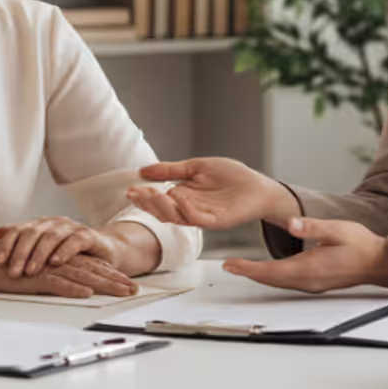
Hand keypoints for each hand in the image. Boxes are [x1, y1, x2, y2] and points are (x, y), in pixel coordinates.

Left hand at [0, 217, 123, 277]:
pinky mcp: (88, 236)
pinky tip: (55, 262)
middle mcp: (53, 223)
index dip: (7, 245)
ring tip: (30, 271)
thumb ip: (23, 240)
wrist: (103, 248)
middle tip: (12, 271)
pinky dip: (64, 251)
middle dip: (20, 253)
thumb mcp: (44, 248)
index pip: (18, 230)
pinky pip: (74, 241)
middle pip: (32, 233)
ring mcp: (70, 228)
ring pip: (51, 237)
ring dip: (39, 255)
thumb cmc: (70, 251)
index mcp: (40, 224)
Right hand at [0, 234, 137, 298]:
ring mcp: (47, 268)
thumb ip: (53, 278)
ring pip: (81, 276)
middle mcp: (57, 261)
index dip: (111, 274)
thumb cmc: (9, 268)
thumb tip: (72, 288)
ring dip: (103, 284)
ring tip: (122, 291)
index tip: (129, 284)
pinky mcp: (34, 276)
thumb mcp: (36, 273)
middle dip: (116, 280)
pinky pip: (57, 282)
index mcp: (59, 259)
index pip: (91, 266)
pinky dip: (73, 288)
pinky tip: (87, 293)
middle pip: (93, 270)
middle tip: (135, 289)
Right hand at [127, 158, 298, 230]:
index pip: (157, 200)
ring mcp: (201, 216)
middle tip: (137, 193)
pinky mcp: (216, 221)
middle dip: (148, 203)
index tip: (130, 189)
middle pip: (162, 212)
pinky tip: (180, 197)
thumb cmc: (231, 175)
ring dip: (163, 207)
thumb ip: (170, 170)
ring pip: (176, 217)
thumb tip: (142, 171)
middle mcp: (188, 209)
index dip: (143, 196)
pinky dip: (187, 209)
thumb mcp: (196, 167)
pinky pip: (197, 218)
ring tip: (154, 193)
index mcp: (182, 196)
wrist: (257, 186)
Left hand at [222, 218, 387, 292]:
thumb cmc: (361, 245)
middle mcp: (308, 281)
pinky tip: (267, 271)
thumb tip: (292, 224)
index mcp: (310, 267)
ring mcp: (312, 284)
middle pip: (271, 280)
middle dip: (248, 273)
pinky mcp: (316, 283)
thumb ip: (313, 227)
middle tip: (228, 266)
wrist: (379, 262)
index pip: (271, 271)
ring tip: (241, 268)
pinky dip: (272, 276)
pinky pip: (287, 282)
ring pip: (278, 282)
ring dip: (259, 275)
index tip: (230, 264)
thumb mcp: (337, 229)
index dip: (248, 268)